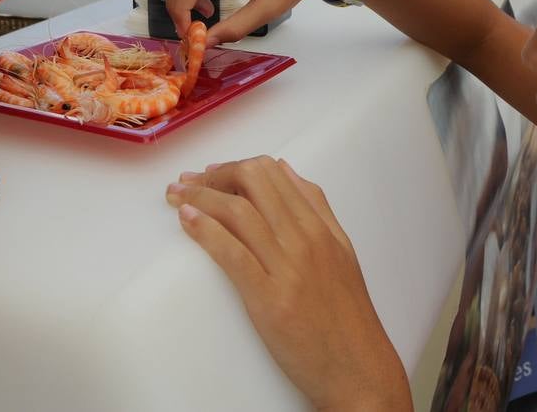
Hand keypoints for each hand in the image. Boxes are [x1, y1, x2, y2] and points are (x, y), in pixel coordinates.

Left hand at [167, 157, 410, 410]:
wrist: (358, 369)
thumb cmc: (348, 317)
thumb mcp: (341, 251)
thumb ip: (316, 209)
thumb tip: (286, 172)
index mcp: (320, 227)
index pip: (272, 173)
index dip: (234, 167)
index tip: (211, 174)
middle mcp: (305, 240)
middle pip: (252, 182)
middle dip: (214, 176)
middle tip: (190, 184)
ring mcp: (288, 268)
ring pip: (238, 211)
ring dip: (199, 197)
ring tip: (177, 198)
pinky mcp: (269, 298)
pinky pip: (232, 253)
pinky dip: (205, 230)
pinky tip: (187, 221)